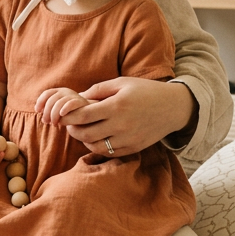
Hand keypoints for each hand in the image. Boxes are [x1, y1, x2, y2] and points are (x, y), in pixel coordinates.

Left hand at [35, 86, 91, 125]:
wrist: (89, 113)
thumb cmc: (71, 113)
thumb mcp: (59, 110)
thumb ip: (50, 109)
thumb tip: (40, 113)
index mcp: (59, 91)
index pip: (47, 93)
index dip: (40, 101)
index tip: (37, 111)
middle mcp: (66, 91)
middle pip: (51, 100)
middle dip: (46, 112)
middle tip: (46, 122)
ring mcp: (73, 96)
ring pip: (58, 103)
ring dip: (53, 115)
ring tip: (54, 124)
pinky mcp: (80, 102)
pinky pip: (70, 104)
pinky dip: (64, 109)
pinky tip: (62, 116)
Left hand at [61, 78, 196, 156]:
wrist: (173, 107)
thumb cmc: (145, 91)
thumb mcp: (122, 83)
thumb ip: (98, 89)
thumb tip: (77, 97)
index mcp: (117, 106)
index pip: (84, 115)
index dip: (68, 117)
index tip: (61, 115)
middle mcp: (121, 125)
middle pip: (86, 134)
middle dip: (73, 130)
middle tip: (69, 124)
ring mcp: (128, 139)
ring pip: (96, 146)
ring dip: (84, 140)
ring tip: (82, 131)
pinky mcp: (133, 148)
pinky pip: (109, 152)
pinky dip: (98, 147)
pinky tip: (96, 138)